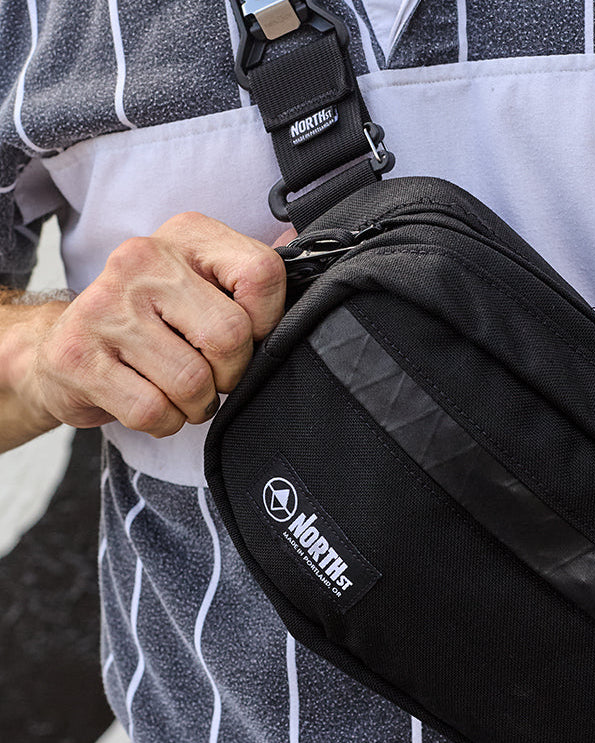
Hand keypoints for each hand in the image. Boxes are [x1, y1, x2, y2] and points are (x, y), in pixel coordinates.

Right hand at [12, 213, 294, 438]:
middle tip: (214, 378)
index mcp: (187, 235)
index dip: (269, 322)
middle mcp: (142, 259)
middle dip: (231, 374)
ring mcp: (105, 307)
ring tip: (181, 392)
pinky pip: (152, 410)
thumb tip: (299, 244)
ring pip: (192, 382)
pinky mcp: (78, 356)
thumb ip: (250, 275)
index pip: (262, 274)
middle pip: (230, 336)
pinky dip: (165, 422)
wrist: (62, 345)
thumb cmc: (154, 320)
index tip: (250, 337)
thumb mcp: (204, 282)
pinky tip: (152, 403)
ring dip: (197, 404)